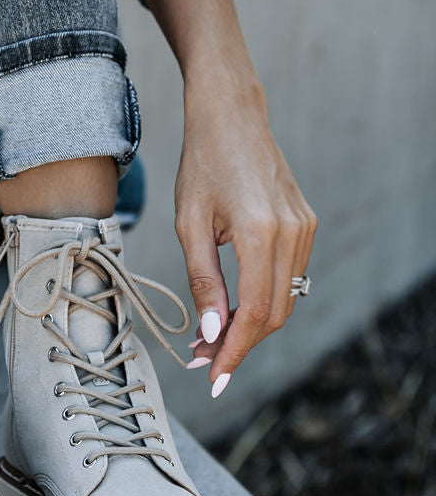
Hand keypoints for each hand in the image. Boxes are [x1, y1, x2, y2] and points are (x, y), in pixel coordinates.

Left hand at [174, 83, 316, 394]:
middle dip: (239, 344)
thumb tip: (212, 335)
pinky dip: (262, 298)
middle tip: (202, 361)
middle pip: (275, 313)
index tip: (212, 378)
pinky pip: (287, 276)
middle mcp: (293, 233)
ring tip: (210, 339)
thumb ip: (203, 280)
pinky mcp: (306, 224)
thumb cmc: (202, 164)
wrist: (231, 117)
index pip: (257, 312)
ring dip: (250, 324)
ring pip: (284, 298)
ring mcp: (305, 229)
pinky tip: (231, 306)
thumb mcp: (190, 223)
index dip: (235, 351)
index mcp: (262, 232)